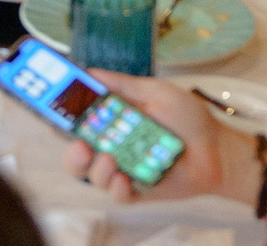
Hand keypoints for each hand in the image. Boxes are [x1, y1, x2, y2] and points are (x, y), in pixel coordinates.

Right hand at [59, 74, 253, 205]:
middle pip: (75, 152)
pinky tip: (126, 179)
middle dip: (70, 151)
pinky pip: (116, 195)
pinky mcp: (137, 190)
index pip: (77, 120)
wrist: (217, 149)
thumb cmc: (188, 118)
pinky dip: (117, 187)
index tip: (49, 110)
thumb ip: (121, 85)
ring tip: (112, 160)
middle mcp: (112, 144)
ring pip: (92, 175)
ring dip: (96, 169)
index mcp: (112, 120)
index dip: (59, 116)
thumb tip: (88, 72)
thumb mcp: (154, 91)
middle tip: (79, 145)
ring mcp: (123, 169)